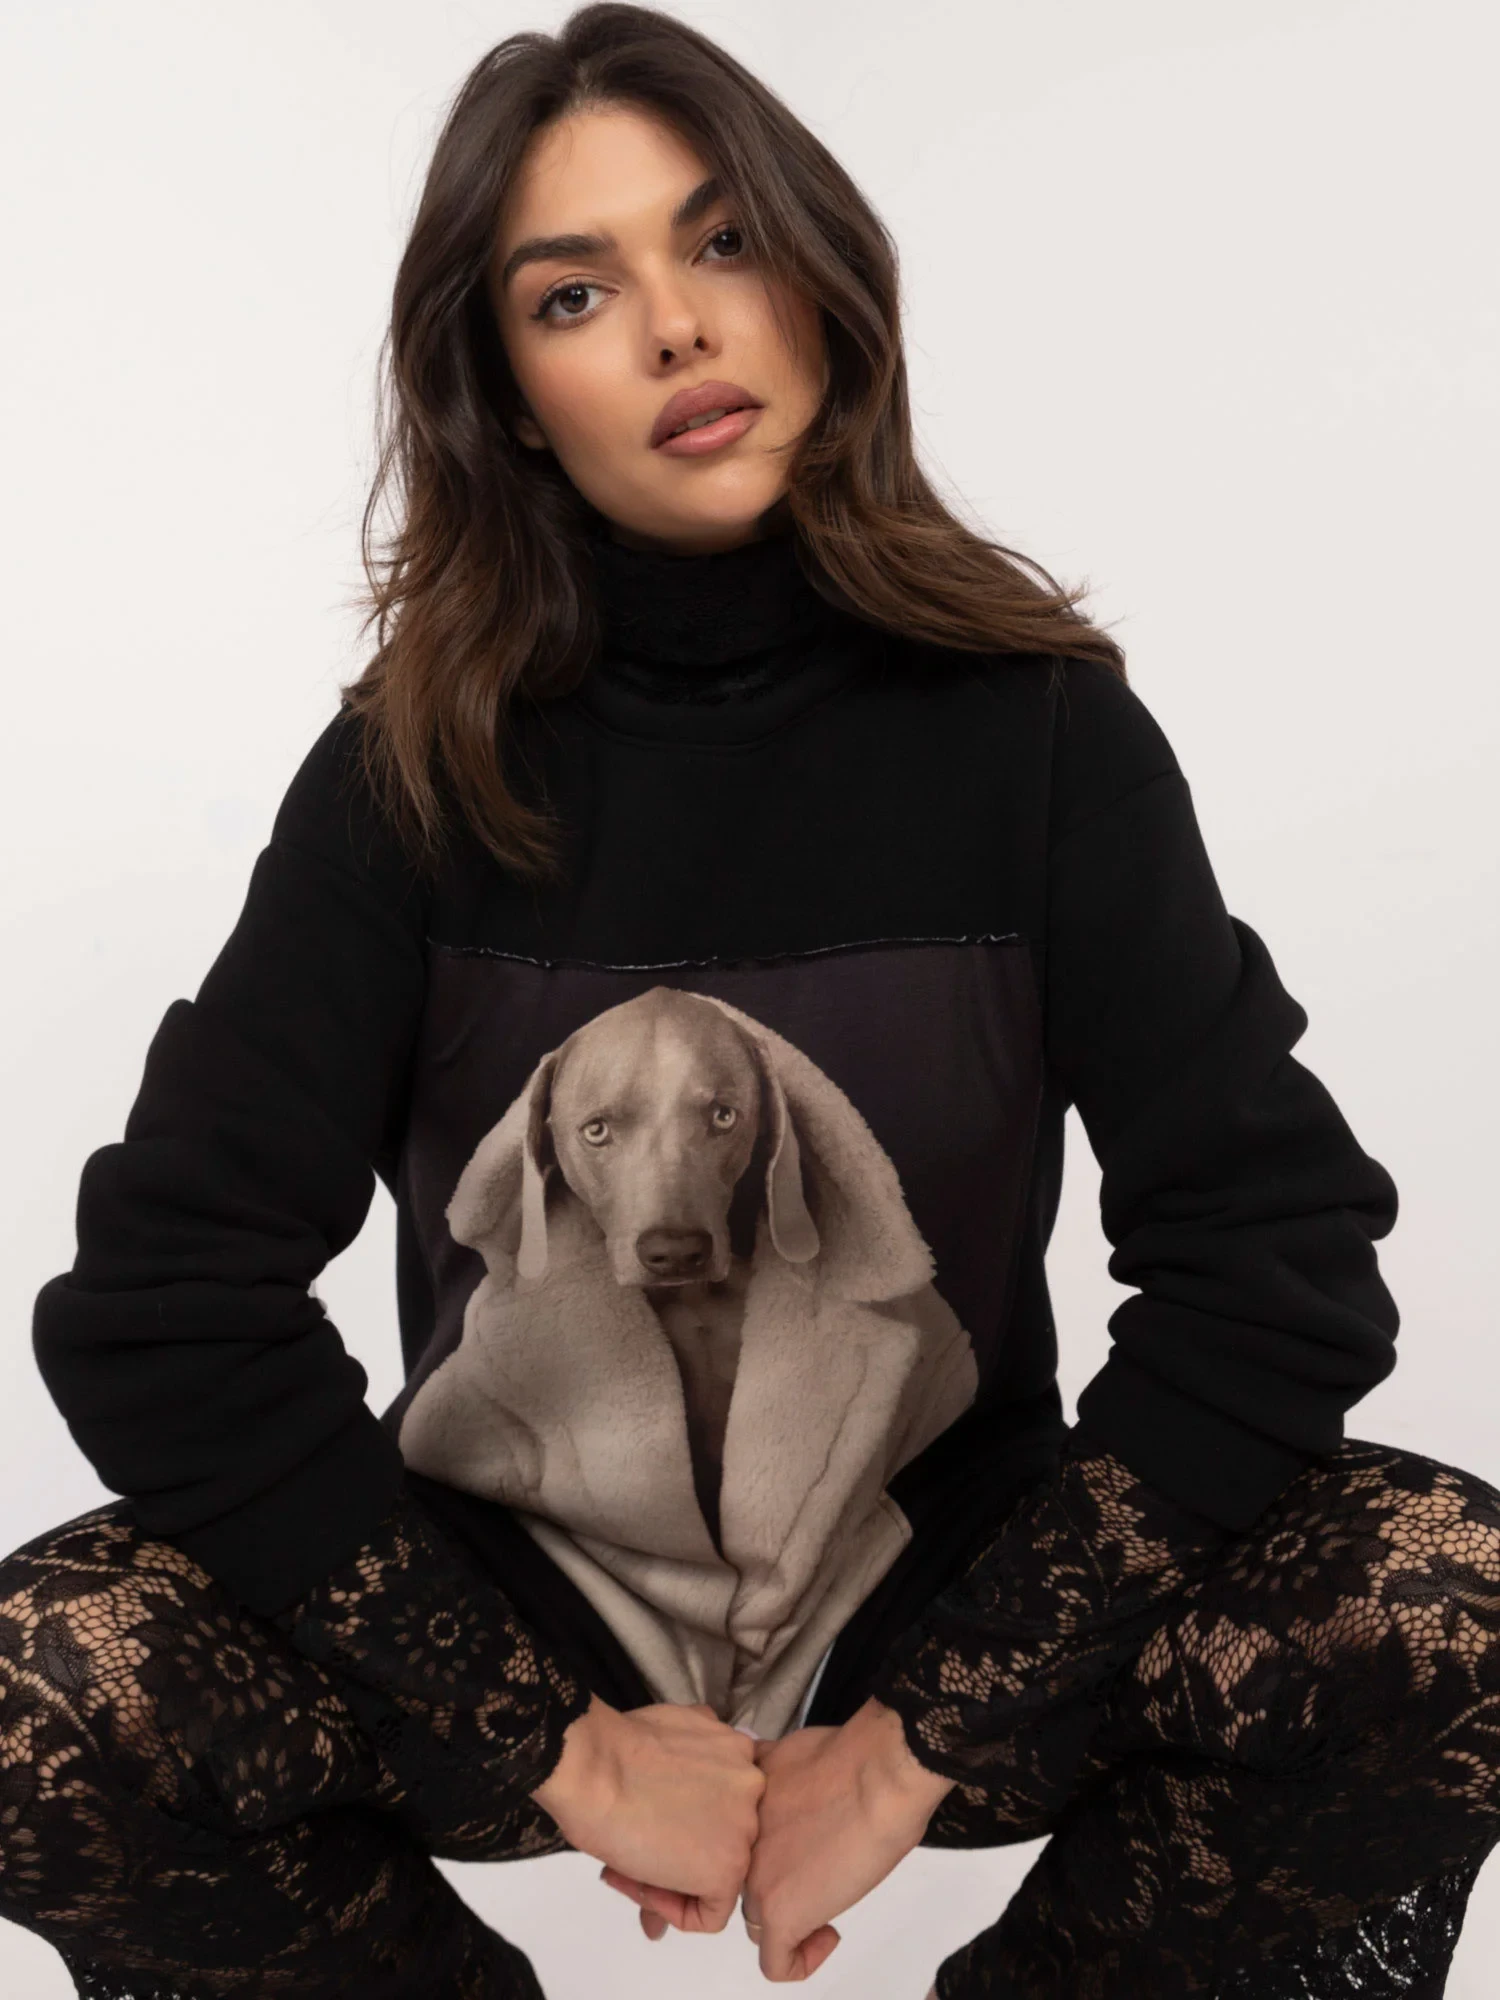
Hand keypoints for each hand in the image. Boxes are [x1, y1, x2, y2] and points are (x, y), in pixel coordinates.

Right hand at [531, 1694, 762, 1935]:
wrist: (596, 1768)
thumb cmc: (614, 1751)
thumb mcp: (666, 1736)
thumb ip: (687, 1765)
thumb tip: (679, 1805)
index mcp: (739, 1750)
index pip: (724, 1798)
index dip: (683, 1816)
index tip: (647, 1818)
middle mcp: (752, 1785)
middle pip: (721, 1834)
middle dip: (678, 1846)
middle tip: (636, 1847)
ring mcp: (744, 1828)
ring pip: (716, 1871)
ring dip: (675, 1877)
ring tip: (632, 1867)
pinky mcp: (728, 1869)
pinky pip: (711, 1913)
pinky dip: (677, 1912)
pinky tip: (643, 1886)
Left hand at [602, 1697, 955, 1978]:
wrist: (875, 1773)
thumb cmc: (851, 1758)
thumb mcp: (788, 1754)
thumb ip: (772, 1782)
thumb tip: (786, 1789)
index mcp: (738, 1811)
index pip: (733, 1849)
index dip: (764, 1853)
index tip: (794, 1850)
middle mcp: (738, 1848)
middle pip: (743, 1882)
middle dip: (776, 1881)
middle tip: (815, 1871)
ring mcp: (757, 1882)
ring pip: (758, 1919)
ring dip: (789, 1915)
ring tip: (827, 1899)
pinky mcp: (781, 1914)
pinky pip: (778, 1964)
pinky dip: (802, 1960)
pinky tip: (827, 1935)